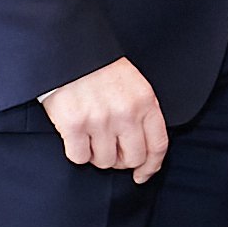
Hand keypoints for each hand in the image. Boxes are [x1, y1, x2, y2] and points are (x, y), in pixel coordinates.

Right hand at [40, 57, 169, 181]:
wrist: (69, 52)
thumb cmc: (101, 70)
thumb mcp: (135, 85)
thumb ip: (143, 113)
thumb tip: (142, 148)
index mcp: (146, 103)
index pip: (158, 146)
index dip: (151, 166)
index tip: (142, 175)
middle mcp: (126, 114)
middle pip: (132, 159)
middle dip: (122, 162)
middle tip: (111, 153)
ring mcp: (100, 120)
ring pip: (104, 161)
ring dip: (97, 156)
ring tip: (91, 139)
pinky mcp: (73, 125)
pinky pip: (79, 157)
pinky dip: (77, 153)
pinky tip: (76, 138)